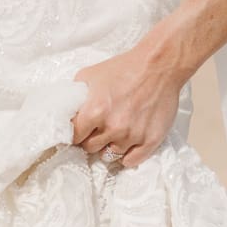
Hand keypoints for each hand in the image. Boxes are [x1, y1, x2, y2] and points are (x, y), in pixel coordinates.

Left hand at [69, 39, 192, 169]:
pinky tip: (126, 143)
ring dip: (109, 145)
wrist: (157, 65)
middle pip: (91, 148)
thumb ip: (75, 96)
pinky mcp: (150, 140)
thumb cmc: (124, 68)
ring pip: (110, 155)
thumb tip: (68, 112)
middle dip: (91, 139)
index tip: (81, 129)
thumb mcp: (89, 74)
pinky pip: (131, 161)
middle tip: (98, 128)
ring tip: (114, 132)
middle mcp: (113, 128)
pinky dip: (127, 155)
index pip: (75, 137)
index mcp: (94, 112)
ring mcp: (132, 136)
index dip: (76, 132)